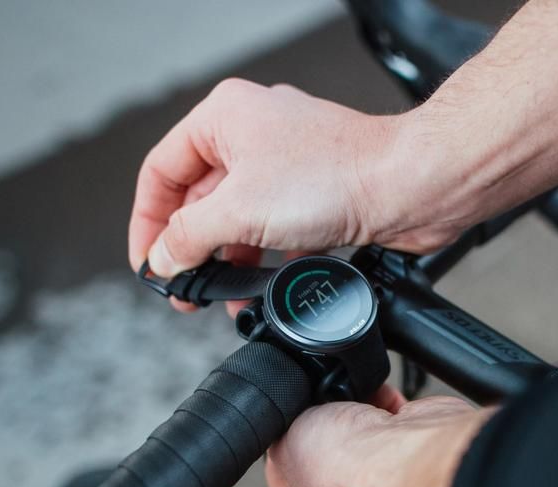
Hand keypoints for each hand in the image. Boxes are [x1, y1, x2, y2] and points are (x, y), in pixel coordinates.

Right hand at [128, 79, 462, 313]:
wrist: (410, 188)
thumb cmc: (338, 175)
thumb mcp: (238, 212)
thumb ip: (188, 237)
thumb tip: (163, 259)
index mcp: (225, 117)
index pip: (161, 171)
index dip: (147, 222)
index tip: (149, 264)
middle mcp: (254, 133)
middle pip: (198, 198)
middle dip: (191, 248)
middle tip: (184, 289)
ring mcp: (288, 164)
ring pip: (239, 218)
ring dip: (228, 261)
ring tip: (222, 298)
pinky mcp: (316, 193)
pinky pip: (274, 229)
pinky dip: (264, 260)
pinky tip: (263, 290)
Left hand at [265, 389, 490, 486]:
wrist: (414, 458)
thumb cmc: (350, 472)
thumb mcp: (285, 448)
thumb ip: (281, 443)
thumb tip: (289, 431)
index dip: (283, 463)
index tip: (287, 438)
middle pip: (334, 479)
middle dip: (331, 443)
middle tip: (323, 420)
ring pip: (369, 460)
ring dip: (361, 427)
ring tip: (356, 408)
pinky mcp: (427, 481)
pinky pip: (400, 445)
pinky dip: (392, 421)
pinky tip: (383, 405)